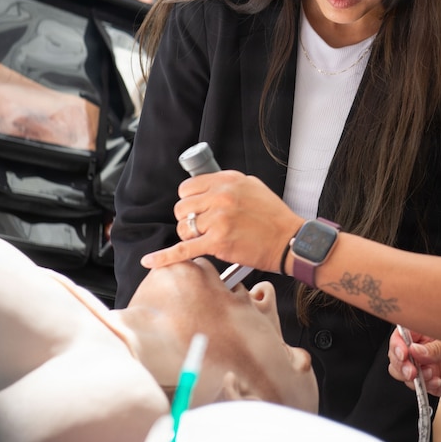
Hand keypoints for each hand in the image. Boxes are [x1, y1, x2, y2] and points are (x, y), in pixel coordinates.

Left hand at [140, 170, 299, 270]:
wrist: (290, 240)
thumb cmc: (273, 218)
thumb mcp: (252, 188)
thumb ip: (227, 186)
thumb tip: (204, 190)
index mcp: (229, 180)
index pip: (188, 187)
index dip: (189, 201)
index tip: (195, 210)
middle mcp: (222, 196)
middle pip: (182, 208)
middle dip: (188, 220)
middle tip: (203, 229)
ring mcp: (219, 218)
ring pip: (183, 228)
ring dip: (190, 237)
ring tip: (207, 241)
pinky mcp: (218, 242)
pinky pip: (184, 249)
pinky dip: (165, 257)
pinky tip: (150, 261)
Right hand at [387, 327, 440, 403]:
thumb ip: (437, 347)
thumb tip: (414, 350)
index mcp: (429, 330)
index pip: (403, 333)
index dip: (397, 342)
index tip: (403, 352)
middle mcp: (423, 346)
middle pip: (396, 353)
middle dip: (399, 361)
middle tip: (411, 369)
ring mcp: (425, 364)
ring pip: (400, 370)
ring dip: (408, 374)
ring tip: (426, 375)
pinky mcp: (430, 382)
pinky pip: (416, 385)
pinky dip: (423, 385)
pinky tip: (437, 381)